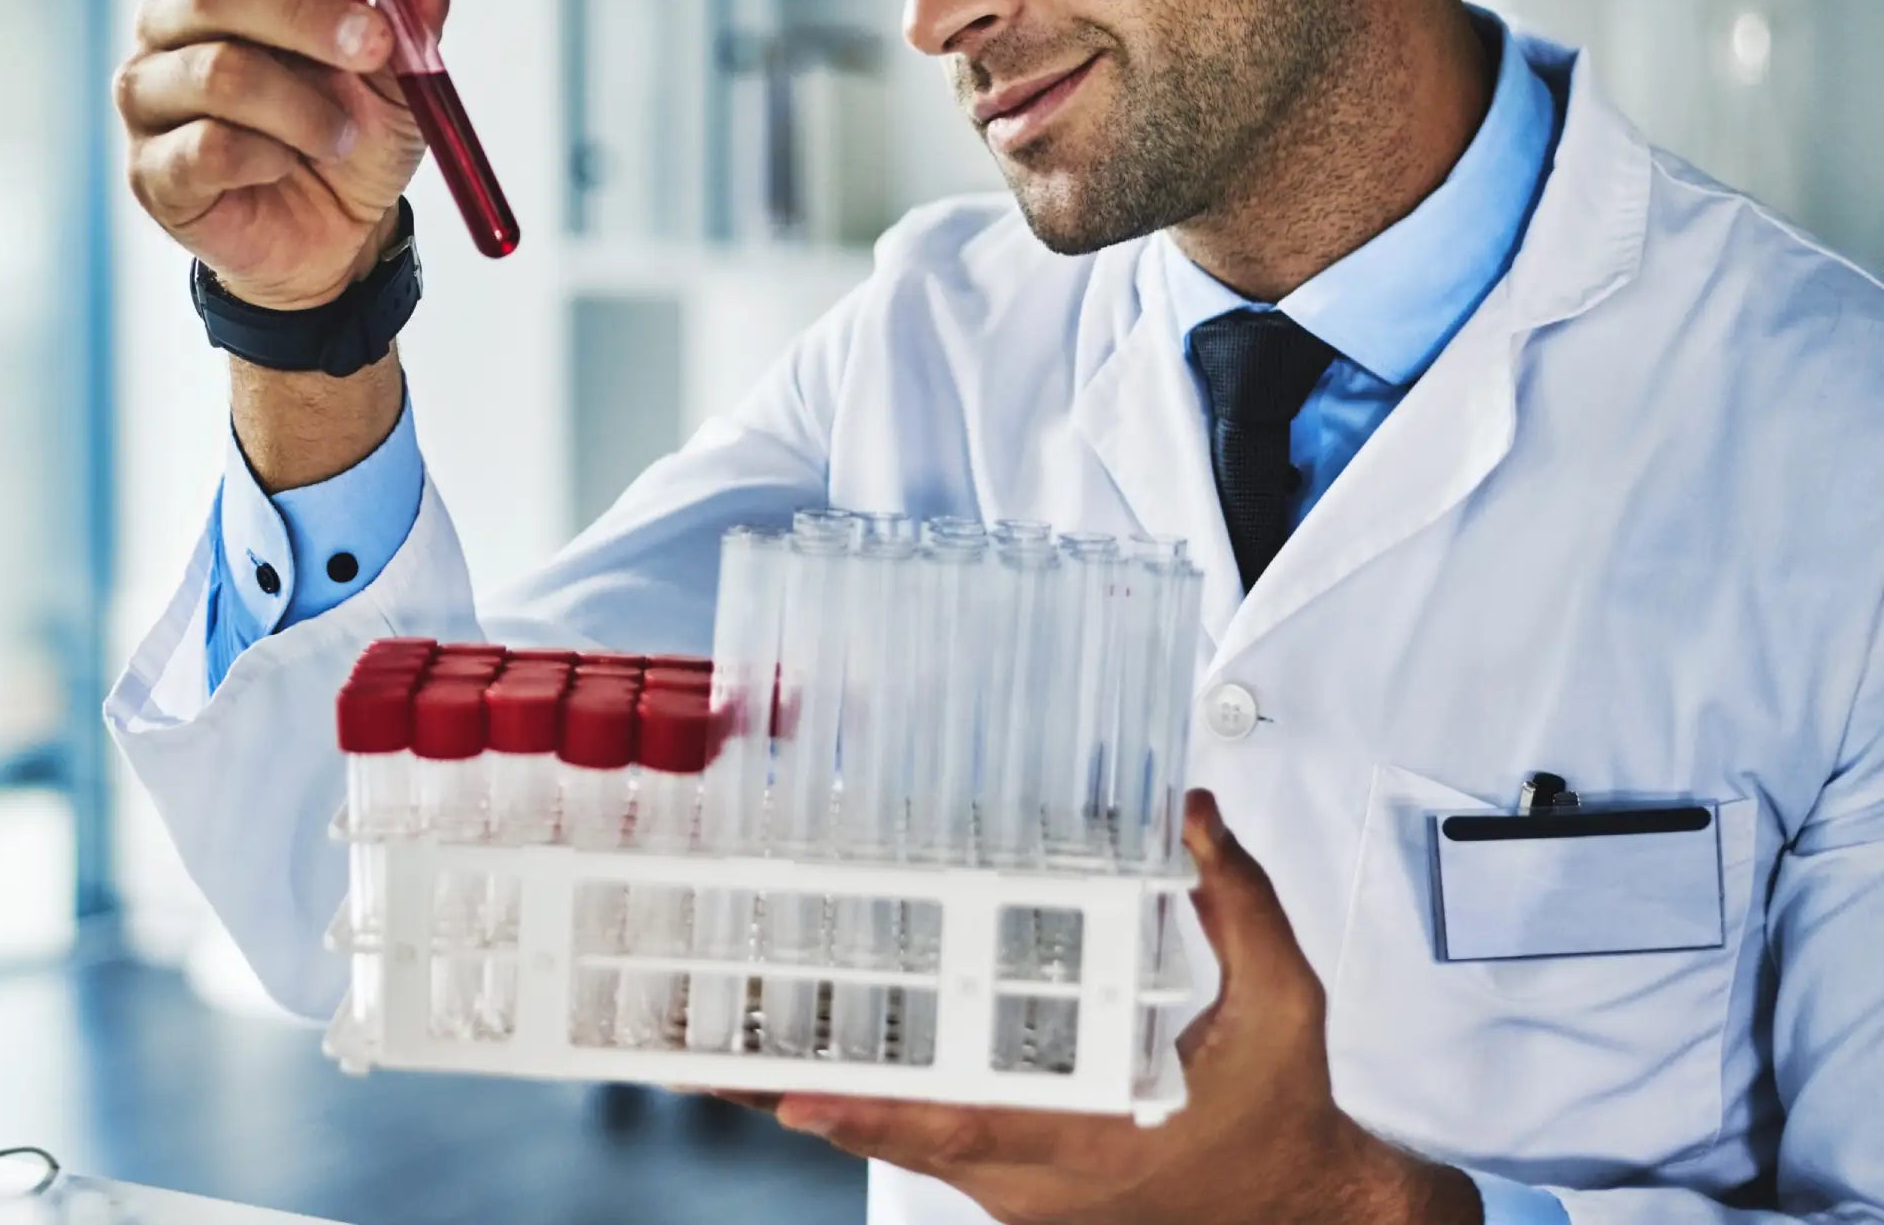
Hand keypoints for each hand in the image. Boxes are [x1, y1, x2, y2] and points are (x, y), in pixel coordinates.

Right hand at [116, 0, 449, 308]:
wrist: (334, 235)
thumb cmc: (350, 137)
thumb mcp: (402, 82)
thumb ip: (409, 29)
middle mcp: (174, 25)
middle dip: (307, 15)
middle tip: (372, 46)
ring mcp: (150, 95)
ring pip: (218, 72)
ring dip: (301, 107)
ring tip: (340, 136)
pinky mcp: (150, 168)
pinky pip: (207, 147)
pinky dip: (265, 158)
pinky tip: (283, 167)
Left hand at [742, 792, 1479, 1224]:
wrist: (1302, 1204)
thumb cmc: (1282, 1106)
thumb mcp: (1283, 1003)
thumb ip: (1238, 904)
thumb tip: (1190, 814)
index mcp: (1096, 1138)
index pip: (969, 1130)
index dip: (877, 1116)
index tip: (796, 1099)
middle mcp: (1037, 1175)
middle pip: (896, 1137)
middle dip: (789, 1098)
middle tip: (697, 1057)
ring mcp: (1013, 1185)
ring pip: (894, 1140)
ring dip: (804, 1096)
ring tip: (707, 1045)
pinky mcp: (1002, 1177)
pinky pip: (915, 1137)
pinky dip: (852, 1099)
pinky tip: (785, 1054)